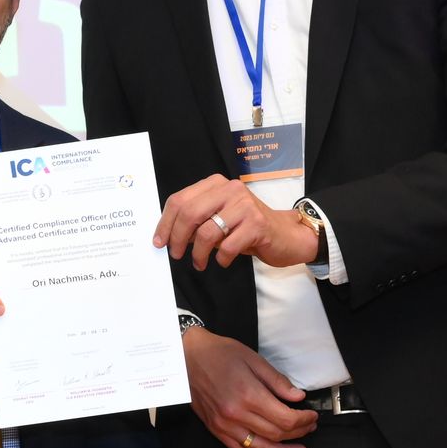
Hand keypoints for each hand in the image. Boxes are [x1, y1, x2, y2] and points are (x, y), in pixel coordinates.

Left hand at [155, 175, 319, 270]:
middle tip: (176, 254)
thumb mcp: (219, 218)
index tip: (160, 241)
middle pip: (189, 213)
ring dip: (199, 254)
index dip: (165, 223)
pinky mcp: (257, 224)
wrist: (286, 234)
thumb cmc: (247, 228)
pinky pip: (228, 246)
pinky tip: (223, 261)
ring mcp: (244, 205)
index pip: (179, 200)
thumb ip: (196, 220)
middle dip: (178, 238)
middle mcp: (229, 189)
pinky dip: (221, 258)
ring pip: (207, 232)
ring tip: (199, 263)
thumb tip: (168, 235)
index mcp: (215, 184)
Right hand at [183, 327, 315, 447]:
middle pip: (276, 434)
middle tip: (309, 427)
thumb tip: (298, 397)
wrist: (186, 357)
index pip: (285, 418)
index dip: (304, 420)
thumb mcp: (253, 359)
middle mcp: (236, 414)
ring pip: (261, 447)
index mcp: (248, 394)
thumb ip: (277, 381)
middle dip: (298, 433)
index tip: (312, 416)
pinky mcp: (216, 429)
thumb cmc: (219, 353)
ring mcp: (224, 424)